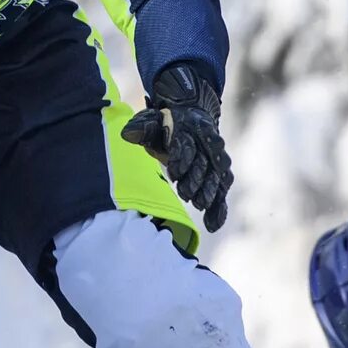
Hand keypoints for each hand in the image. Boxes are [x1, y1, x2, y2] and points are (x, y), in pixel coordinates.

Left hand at [121, 62, 231, 231]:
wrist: (189, 121)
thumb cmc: (166, 124)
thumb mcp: (152, 121)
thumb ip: (142, 128)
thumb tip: (127, 134)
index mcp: (195, 128)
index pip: (190, 144)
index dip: (183, 157)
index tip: (174, 172)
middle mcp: (209, 145)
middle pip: (206, 163)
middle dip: (197, 178)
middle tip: (185, 194)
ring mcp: (215, 162)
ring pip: (217, 179)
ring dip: (209, 193)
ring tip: (200, 206)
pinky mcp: (217, 177)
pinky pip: (220, 194)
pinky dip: (218, 210)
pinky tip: (212, 226)